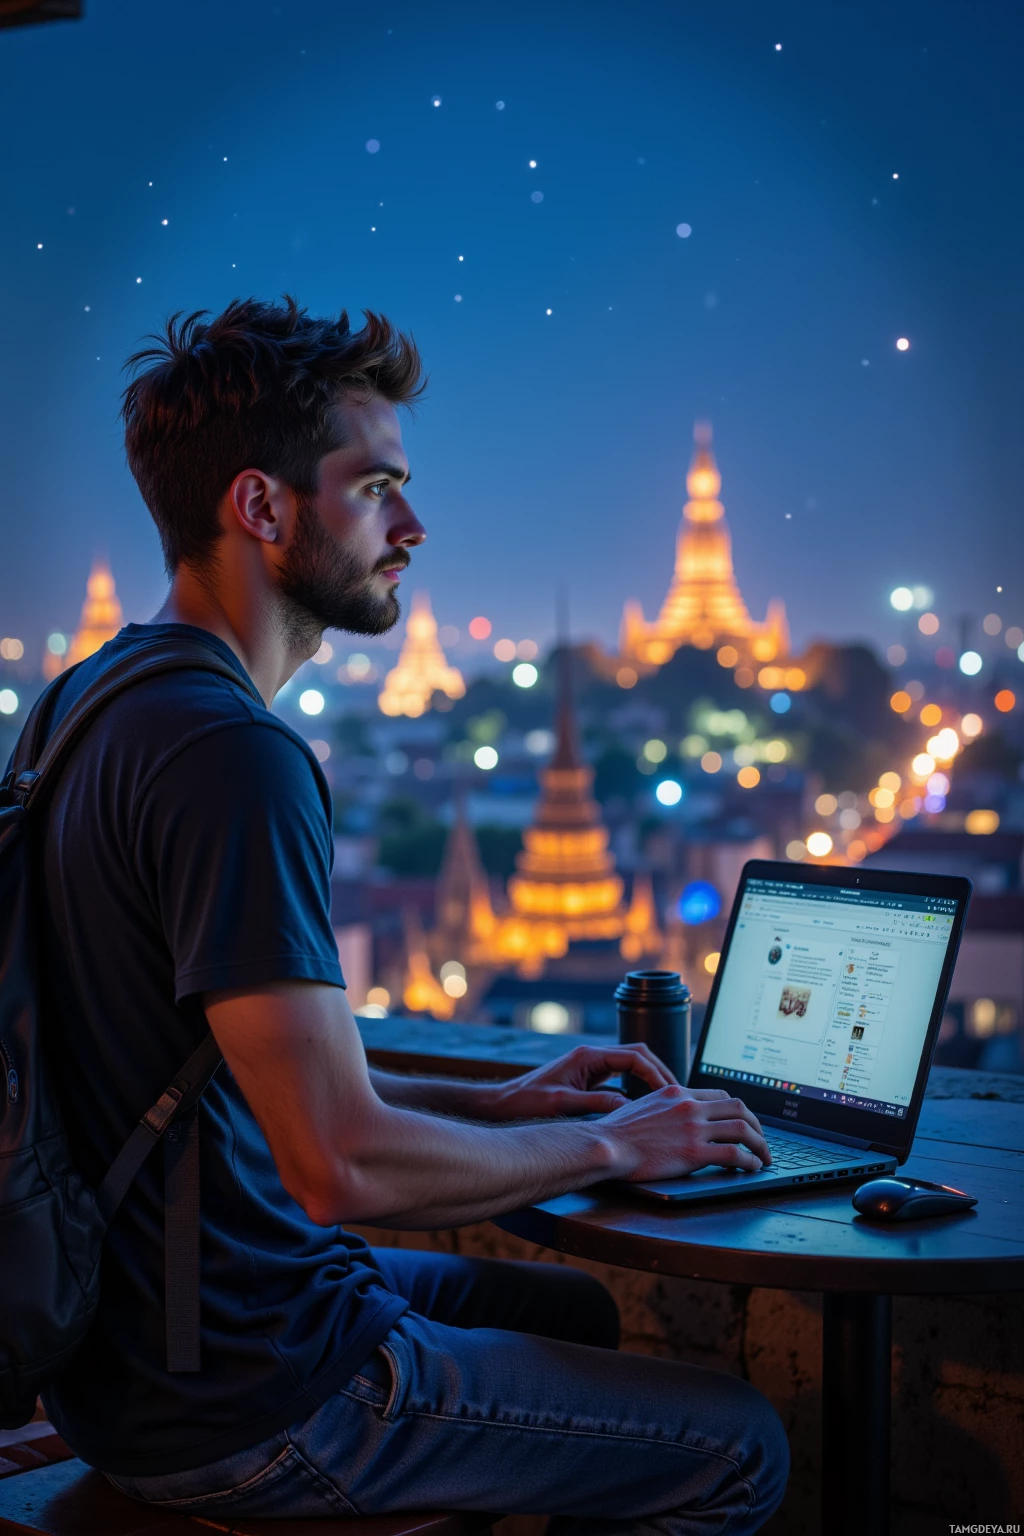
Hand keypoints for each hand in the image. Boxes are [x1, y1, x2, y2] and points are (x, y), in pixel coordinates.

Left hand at [484, 1041, 680, 1121]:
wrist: (502, 1105)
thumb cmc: (525, 1103)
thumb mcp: (562, 1105)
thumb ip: (596, 1105)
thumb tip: (629, 1110)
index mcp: (588, 1056)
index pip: (634, 1055)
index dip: (656, 1072)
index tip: (669, 1092)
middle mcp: (591, 1057)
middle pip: (638, 1056)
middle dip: (659, 1074)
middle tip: (676, 1096)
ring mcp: (590, 1068)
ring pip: (631, 1067)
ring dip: (649, 1081)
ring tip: (666, 1102)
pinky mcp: (587, 1080)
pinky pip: (620, 1080)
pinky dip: (635, 1090)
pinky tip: (643, 1109)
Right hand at [604, 1085, 771, 1179]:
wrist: (606, 1145)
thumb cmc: (617, 1131)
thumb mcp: (644, 1105)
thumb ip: (665, 1107)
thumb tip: (674, 1117)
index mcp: (677, 1093)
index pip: (721, 1095)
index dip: (738, 1110)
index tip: (744, 1123)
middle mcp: (689, 1106)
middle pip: (739, 1108)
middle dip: (757, 1125)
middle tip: (761, 1140)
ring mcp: (693, 1129)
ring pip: (742, 1129)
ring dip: (759, 1144)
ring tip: (763, 1157)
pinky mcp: (693, 1153)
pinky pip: (734, 1154)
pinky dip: (749, 1161)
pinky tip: (751, 1168)